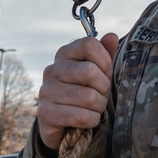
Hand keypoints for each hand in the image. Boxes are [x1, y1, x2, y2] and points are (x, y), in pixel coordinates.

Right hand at [37, 33, 119, 150]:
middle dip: (103, 87)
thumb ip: (105, 53)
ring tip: (94, 107)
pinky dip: (92, 120)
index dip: (105, 59)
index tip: (105, 72)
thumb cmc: (82, 90)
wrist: (61, 122)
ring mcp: (46, 91)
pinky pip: (81, 116)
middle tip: (101, 94)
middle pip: (89, 71)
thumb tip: (112, 36)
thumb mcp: (97, 71)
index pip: (89, 44)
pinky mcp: (46, 113)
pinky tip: (87, 119)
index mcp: (64, 54)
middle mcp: (52, 70)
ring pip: (89, 97)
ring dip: (99, 106)